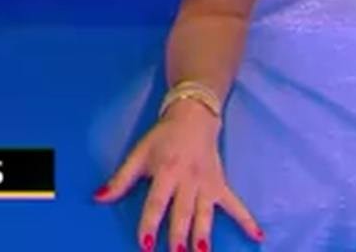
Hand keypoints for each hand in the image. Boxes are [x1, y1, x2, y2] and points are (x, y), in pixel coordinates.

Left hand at [96, 103, 263, 251]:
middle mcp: (188, 180)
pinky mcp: (221, 185)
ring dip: (205, 234)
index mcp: (166, 172)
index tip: (146, 244)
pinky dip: (247, 219)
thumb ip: (120, 179)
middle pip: (183, 212)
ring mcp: (207, 184)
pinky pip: (236, 204)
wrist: (193, 117)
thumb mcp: (138, 154)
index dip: (150, 223)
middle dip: (179, 236)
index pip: (157, 202)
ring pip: (206, 214)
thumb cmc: (162, 138)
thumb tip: (98, 198)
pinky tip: (257, 235)